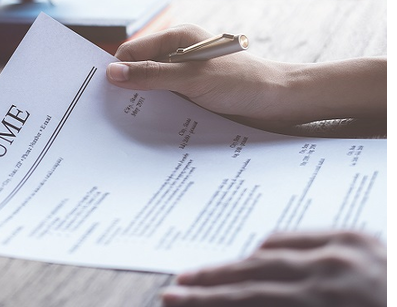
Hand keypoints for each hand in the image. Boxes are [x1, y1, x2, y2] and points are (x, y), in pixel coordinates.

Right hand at [106, 24, 292, 126]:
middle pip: (139, 71)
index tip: (103, 94)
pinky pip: (166, 104)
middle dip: (127, 90)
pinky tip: (152, 129)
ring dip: (143, 106)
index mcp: (178, 39)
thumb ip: (152, 75)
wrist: (282, 103)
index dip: (117, 70)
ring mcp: (185, 77)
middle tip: (110, 113)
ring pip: (151, 90)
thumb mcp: (193, 78)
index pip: (132, 52)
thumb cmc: (244, 82)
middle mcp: (179, 56)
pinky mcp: (192, 97)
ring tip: (129, 126)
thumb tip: (112, 73)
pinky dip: (158, 115)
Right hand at [160, 230, 386, 306]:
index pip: (254, 297)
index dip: (209, 302)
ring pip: (273, 252)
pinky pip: (302, 235)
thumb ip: (289, 306)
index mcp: (331, 301)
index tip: (174, 302)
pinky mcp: (362, 236)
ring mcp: (349, 249)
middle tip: (173, 289)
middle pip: (255, 274)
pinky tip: (255, 252)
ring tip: (200, 274)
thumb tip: (248, 301)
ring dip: (233, 265)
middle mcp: (335, 271)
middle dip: (209, 284)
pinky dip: (273, 245)